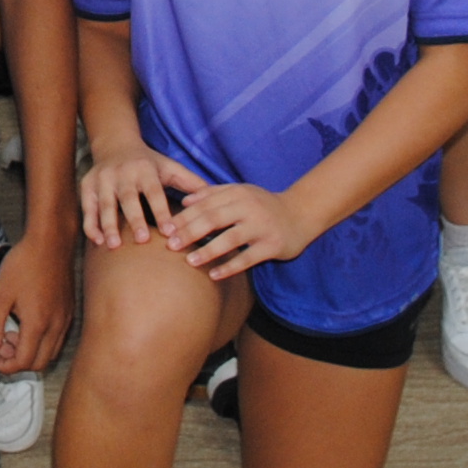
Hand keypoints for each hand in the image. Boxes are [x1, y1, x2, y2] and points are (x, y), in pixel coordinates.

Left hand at [0, 224, 74, 376]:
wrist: (51, 242)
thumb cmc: (24, 264)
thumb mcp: (1, 294)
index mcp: (37, 324)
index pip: (23, 362)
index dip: (5, 366)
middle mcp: (56, 326)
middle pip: (39, 363)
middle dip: (17, 362)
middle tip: (1, 345)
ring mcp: (65, 319)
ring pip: (50, 352)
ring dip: (30, 352)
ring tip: (12, 333)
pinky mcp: (69, 311)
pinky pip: (57, 339)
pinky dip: (42, 342)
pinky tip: (27, 323)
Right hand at [79, 141, 207, 248]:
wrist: (115, 144)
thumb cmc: (149, 163)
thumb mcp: (170, 168)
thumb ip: (191, 183)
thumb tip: (217, 198)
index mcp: (145, 170)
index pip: (154, 193)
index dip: (161, 212)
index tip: (170, 232)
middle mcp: (122, 174)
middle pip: (128, 198)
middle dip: (134, 219)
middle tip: (142, 241)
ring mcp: (102, 180)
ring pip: (104, 204)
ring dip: (108, 225)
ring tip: (114, 246)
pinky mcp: (87, 186)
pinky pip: (87, 208)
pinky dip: (91, 225)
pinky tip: (97, 242)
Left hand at [163, 177, 316, 282]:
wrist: (300, 213)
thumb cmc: (263, 205)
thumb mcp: (240, 192)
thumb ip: (213, 194)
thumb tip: (185, 200)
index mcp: (237, 194)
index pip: (205, 205)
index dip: (184, 217)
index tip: (166, 229)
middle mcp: (248, 208)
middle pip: (213, 219)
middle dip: (189, 232)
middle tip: (170, 246)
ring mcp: (261, 227)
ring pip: (230, 239)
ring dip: (208, 251)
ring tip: (189, 261)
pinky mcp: (271, 245)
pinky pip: (247, 258)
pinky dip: (230, 267)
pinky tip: (213, 275)